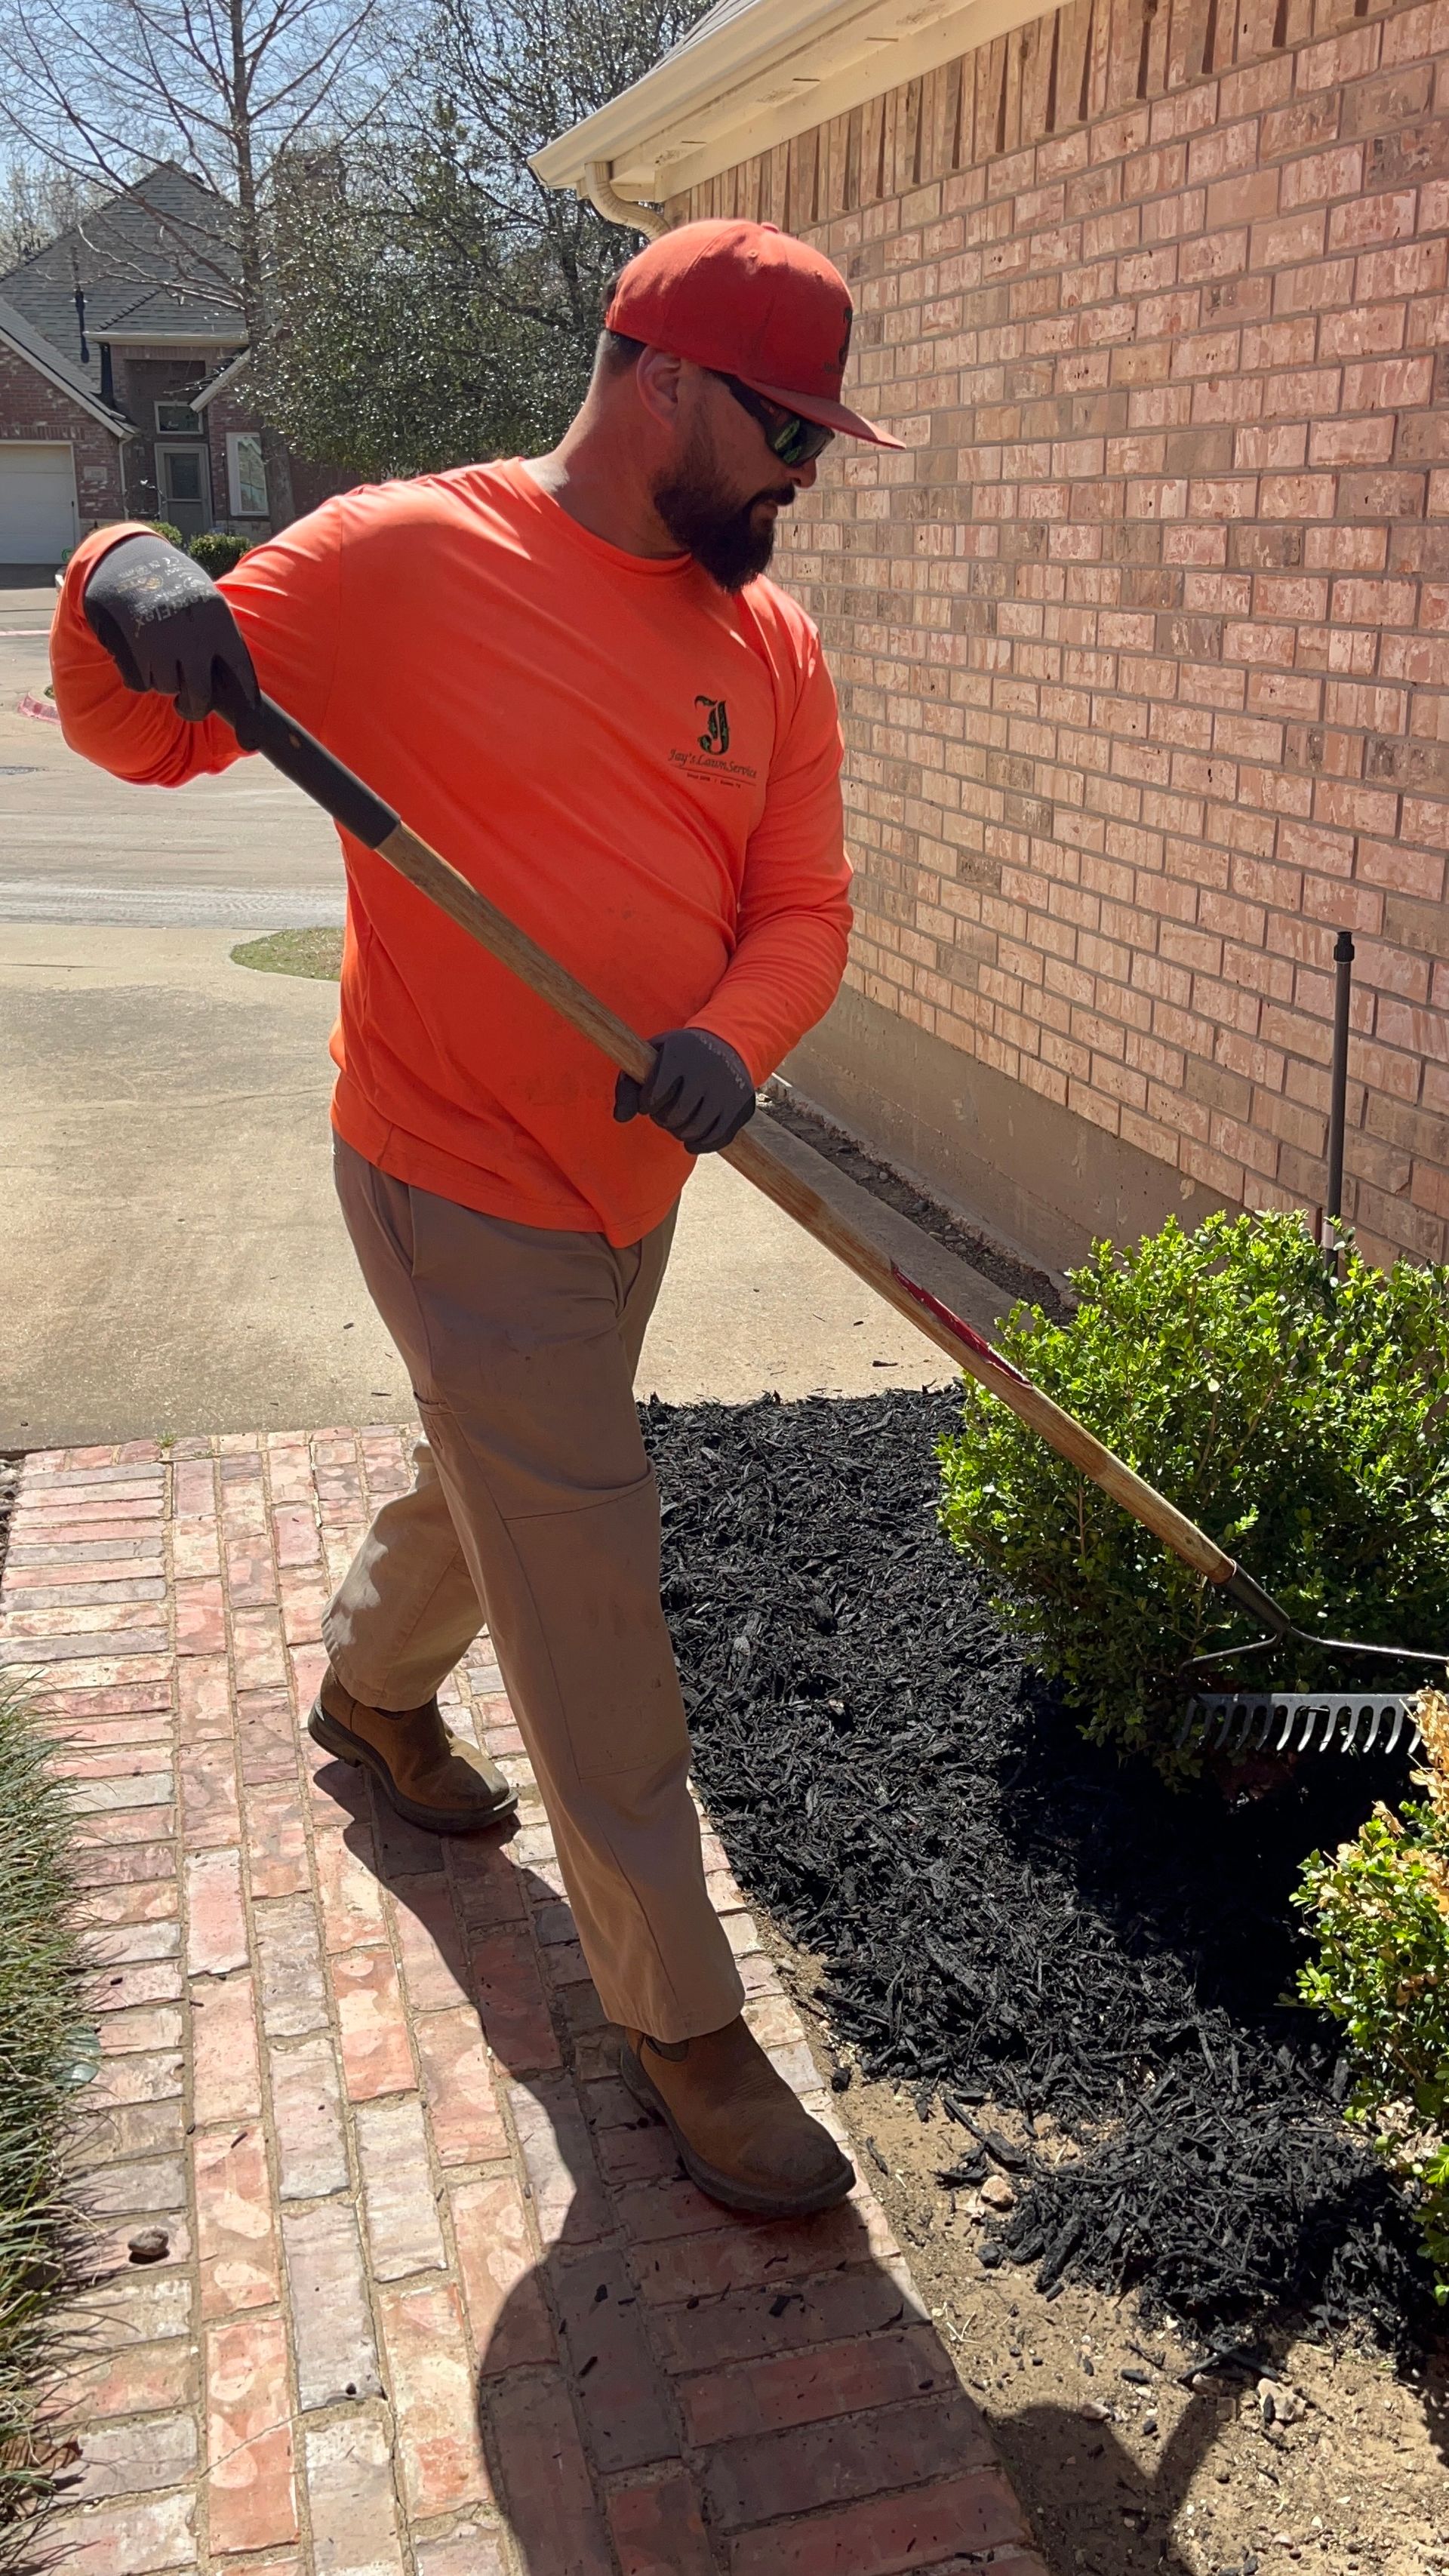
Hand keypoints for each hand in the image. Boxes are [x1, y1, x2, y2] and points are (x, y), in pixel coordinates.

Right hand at [83, 532, 259, 736]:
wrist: (126, 559)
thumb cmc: (174, 588)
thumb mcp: (204, 603)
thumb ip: (218, 641)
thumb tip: (235, 694)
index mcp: (218, 618)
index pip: (241, 671)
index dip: (246, 701)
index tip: (251, 728)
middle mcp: (193, 632)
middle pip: (200, 696)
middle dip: (193, 709)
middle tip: (187, 707)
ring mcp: (161, 640)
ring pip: (166, 689)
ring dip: (161, 681)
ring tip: (157, 653)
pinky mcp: (132, 645)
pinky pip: (139, 683)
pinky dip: (137, 675)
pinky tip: (137, 649)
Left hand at [613, 1028, 755, 1153]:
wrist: (726, 1044)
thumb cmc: (679, 1056)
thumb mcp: (651, 1058)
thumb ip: (628, 1085)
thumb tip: (620, 1118)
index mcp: (680, 1054)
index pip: (655, 1095)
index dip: (647, 1104)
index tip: (649, 1100)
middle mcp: (708, 1070)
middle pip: (675, 1116)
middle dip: (663, 1119)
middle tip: (665, 1110)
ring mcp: (728, 1089)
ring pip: (695, 1130)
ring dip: (680, 1132)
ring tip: (678, 1120)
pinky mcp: (742, 1105)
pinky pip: (717, 1139)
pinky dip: (700, 1144)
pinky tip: (691, 1139)